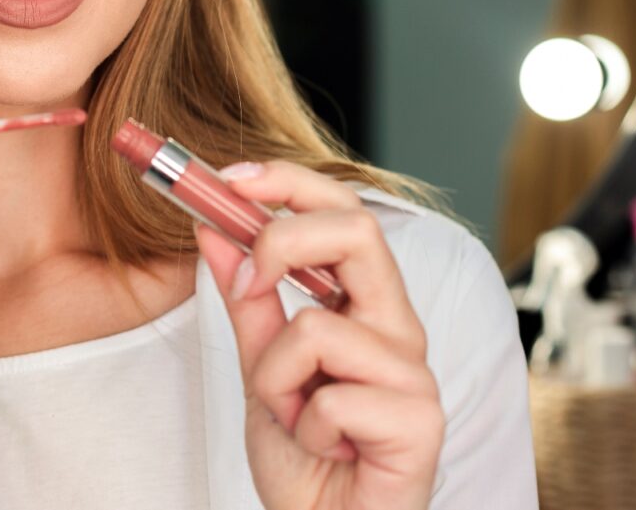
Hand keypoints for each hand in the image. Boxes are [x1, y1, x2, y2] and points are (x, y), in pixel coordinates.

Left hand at [193, 159, 442, 509]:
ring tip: (294, 416)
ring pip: (315, 326)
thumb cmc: (307, 457)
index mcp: (367, 307)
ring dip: (274, 376)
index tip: (230, 178)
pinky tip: (325, 449)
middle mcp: (399, 329)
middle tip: (245, 278)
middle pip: (357, 231)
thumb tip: (214, 230)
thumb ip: (246, 302)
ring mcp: (414, 373)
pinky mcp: (421, 421)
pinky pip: (328, 396)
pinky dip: (302, 426)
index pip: (344, 214)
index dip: (290, 183)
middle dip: (280, 238)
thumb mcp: (259, 368)